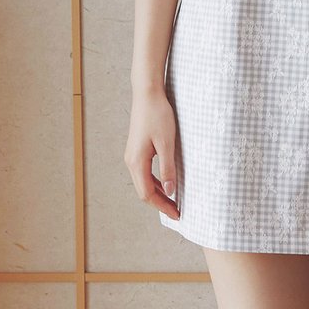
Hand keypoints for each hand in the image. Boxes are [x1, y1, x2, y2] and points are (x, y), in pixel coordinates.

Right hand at [125, 83, 180, 219]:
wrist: (147, 95)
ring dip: (158, 193)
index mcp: (137, 162)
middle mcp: (131, 161)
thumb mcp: (167, 144)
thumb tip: (170, 191)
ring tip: (173, 201)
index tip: (177, 213)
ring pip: (143, 182)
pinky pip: (144, 173)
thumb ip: (168, 168)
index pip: (147, 194)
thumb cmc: (157, 116)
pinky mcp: (136, 150)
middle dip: (160, 203)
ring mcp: (132, 156)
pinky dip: (154, 182)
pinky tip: (166, 183)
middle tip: (177, 211)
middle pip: (144, 191)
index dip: (162, 206)